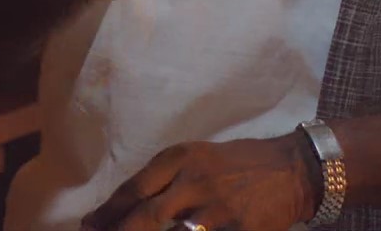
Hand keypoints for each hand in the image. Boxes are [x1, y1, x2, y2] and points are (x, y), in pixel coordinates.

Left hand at [80, 135, 317, 230]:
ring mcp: (216, 209)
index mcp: (181, 159)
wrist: (291, 169)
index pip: (134, 189)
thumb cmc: (239, 163)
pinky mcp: (237, 229)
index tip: (89, 226)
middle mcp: (194, 181)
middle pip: (144, 217)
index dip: (108, 213)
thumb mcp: (198, 157)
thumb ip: (164, 178)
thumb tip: (126, 207)